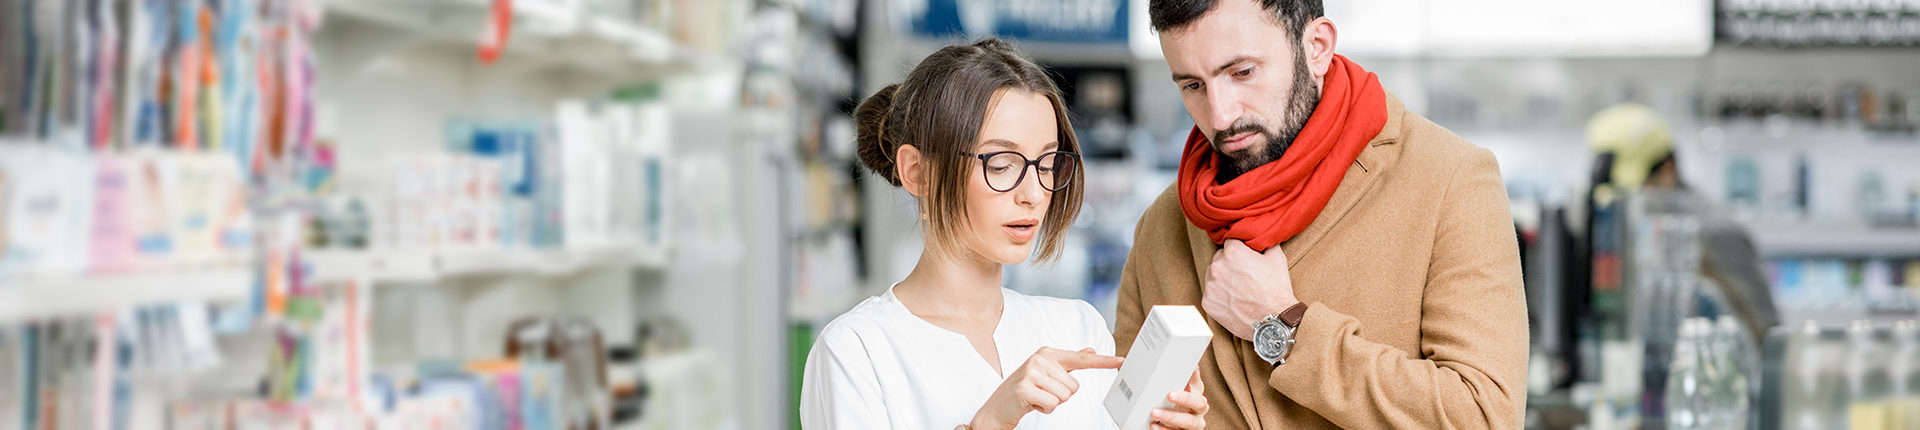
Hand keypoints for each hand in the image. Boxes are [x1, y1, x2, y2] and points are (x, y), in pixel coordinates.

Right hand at [969, 347, 1123, 429]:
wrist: (996, 408)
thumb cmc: (1025, 390)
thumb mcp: (1048, 374)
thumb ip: (1069, 362)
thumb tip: (1090, 351)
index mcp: (1047, 353)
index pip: (1081, 359)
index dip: (1104, 362)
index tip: (1122, 361)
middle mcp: (1039, 359)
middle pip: (1074, 386)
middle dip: (1061, 396)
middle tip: (1042, 393)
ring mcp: (1031, 372)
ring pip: (1065, 396)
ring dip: (1052, 403)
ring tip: (1036, 398)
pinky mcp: (1025, 388)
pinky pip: (1053, 404)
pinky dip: (1045, 409)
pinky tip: (1031, 403)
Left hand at [1149, 370, 1209, 429]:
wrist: (1164, 423)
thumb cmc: (1165, 402)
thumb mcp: (1162, 388)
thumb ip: (1149, 376)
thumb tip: (1125, 361)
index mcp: (1194, 392)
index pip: (1196, 380)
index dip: (1194, 373)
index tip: (1189, 366)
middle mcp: (1197, 408)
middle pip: (1199, 402)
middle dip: (1185, 399)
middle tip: (1169, 395)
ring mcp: (1193, 423)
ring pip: (1189, 422)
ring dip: (1172, 417)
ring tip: (1155, 413)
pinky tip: (1154, 425)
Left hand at [1201, 239, 1298, 340]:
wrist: (1273, 321)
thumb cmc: (1276, 290)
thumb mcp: (1277, 258)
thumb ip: (1265, 243)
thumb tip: (1262, 237)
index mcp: (1232, 252)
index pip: (1230, 241)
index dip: (1239, 248)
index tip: (1244, 256)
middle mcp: (1217, 267)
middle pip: (1220, 258)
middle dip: (1230, 263)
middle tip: (1244, 275)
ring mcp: (1211, 286)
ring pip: (1213, 276)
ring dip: (1223, 279)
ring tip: (1239, 289)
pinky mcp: (1207, 303)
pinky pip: (1211, 293)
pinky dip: (1219, 295)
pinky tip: (1234, 300)